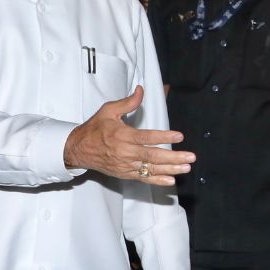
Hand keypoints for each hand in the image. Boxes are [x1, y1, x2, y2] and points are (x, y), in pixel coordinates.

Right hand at [63, 85, 195, 184]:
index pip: (147, 137)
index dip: (164, 136)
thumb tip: (141, 89)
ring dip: (170, 169)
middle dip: (174, 157)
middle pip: (153, 155)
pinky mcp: (124, 173)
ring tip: (186, 168)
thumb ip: (128, 102)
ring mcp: (125, 165)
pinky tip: (170, 180)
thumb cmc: (94, 128)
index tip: (179, 136)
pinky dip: (157, 180)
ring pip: (151, 168)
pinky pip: (143, 178)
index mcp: (123, 135)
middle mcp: (125, 152)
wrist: (78, 149)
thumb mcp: (108, 110)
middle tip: (191, 157)